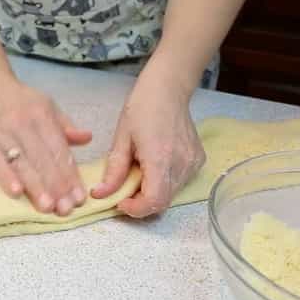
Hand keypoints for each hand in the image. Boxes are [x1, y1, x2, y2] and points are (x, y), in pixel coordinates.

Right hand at [0, 77, 91, 215]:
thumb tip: (88, 138)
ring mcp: (2, 133)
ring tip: (47, 207)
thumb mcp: (47, 106)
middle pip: (42, 159)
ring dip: (35, 187)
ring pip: (22, 164)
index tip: (79, 197)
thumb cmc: (21, 101)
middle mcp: (23, 124)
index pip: (59, 149)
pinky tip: (17, 193)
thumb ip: (65, 126)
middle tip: (65, 209)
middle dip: (56, 186)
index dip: (70, 175)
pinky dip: (5, 177)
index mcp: (42, 116)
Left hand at [91, 68, 205, 217]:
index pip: (154, 201)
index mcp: (160, 158)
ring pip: (171, 194)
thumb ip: (113, 171)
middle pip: (162, 202)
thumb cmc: (141, 109)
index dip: (136, 209)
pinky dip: (164, 183)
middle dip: (141, 203)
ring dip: (152, 193)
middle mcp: (181, 164)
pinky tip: (154, 166)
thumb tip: (100, 194)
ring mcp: (193, 163)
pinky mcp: (198, 161)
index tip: (120, 202)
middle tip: (125, 189)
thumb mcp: (121, 139)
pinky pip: (179, 183)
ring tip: (139, 173)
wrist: (168, 89)